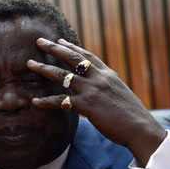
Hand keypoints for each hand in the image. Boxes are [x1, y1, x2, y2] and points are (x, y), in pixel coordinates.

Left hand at [26, 38, 165, 165]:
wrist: (140, 128)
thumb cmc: (131, 115)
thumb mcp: (120, 94)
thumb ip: (106, 87)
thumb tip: (98, 88)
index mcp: (108, 74)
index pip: (87, 56)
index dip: (71, 47)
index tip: (59, 40)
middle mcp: (99, 78)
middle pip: (72, 58)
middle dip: (53, 48)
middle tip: (38, 41)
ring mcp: (92, 90)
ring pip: (62, 75)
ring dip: (44, 69)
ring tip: (29, 64)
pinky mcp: (87, 105)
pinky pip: (62, 101)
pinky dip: (47, 101)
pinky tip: (35, 101)